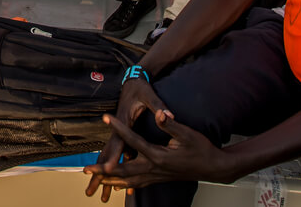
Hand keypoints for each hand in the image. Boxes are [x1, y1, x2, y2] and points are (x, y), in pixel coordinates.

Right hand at [84, 77, 171, 202]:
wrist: (133, 80)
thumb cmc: (140, 87)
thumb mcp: (149, 94)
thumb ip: (158, 105)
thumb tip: (166, 115)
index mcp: (124, 121)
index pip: (118, 141)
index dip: (114, 156)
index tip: (109, 170)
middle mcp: (117, 129)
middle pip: (107, 154)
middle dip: (100, 174)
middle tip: (91, 192)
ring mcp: (118, 133)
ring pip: (109, 157)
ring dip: (104, 176)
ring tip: (98, 194)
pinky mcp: (121, 135)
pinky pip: (117, 155)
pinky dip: (114, 169)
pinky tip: (116, 182)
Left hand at [85, 110, 234, 192]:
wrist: (214, 167)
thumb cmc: (201, 149)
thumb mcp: (187, 133)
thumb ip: (170, 124)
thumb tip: (160, 114)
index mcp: (157, 155)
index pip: (132, 139)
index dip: (118, 127)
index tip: (106, 117)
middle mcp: (154, 168)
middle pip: (122, 169)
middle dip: (103, 169)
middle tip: (86, 168)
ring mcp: (156, 175)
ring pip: (128, 180)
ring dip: (110, 180)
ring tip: (95, 180)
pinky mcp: (159, 178)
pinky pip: (137, 183)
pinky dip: (125, 184)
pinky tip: (118, 186)